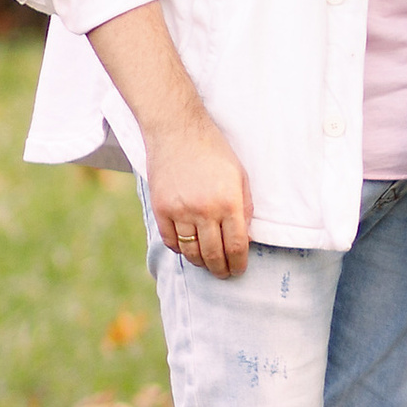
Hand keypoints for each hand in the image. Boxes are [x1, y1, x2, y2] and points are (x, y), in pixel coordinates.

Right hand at [146, 112, 253, 279]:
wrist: (178, 132)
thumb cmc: (215, 152)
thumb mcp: (240, 176)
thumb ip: (244, 208)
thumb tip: (245, 237)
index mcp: (228, 202)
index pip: (236, 245)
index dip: (239, 263)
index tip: (239, 270)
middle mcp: (204, 210)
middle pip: (213, 254)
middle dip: (221, 269)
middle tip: (224, 274)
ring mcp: (180, 211)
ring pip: (191, 251)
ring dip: (201, 263)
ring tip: (208, 265)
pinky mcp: (160, 209)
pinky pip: (170, 240)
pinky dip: (180, 249)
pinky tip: (188, 249)